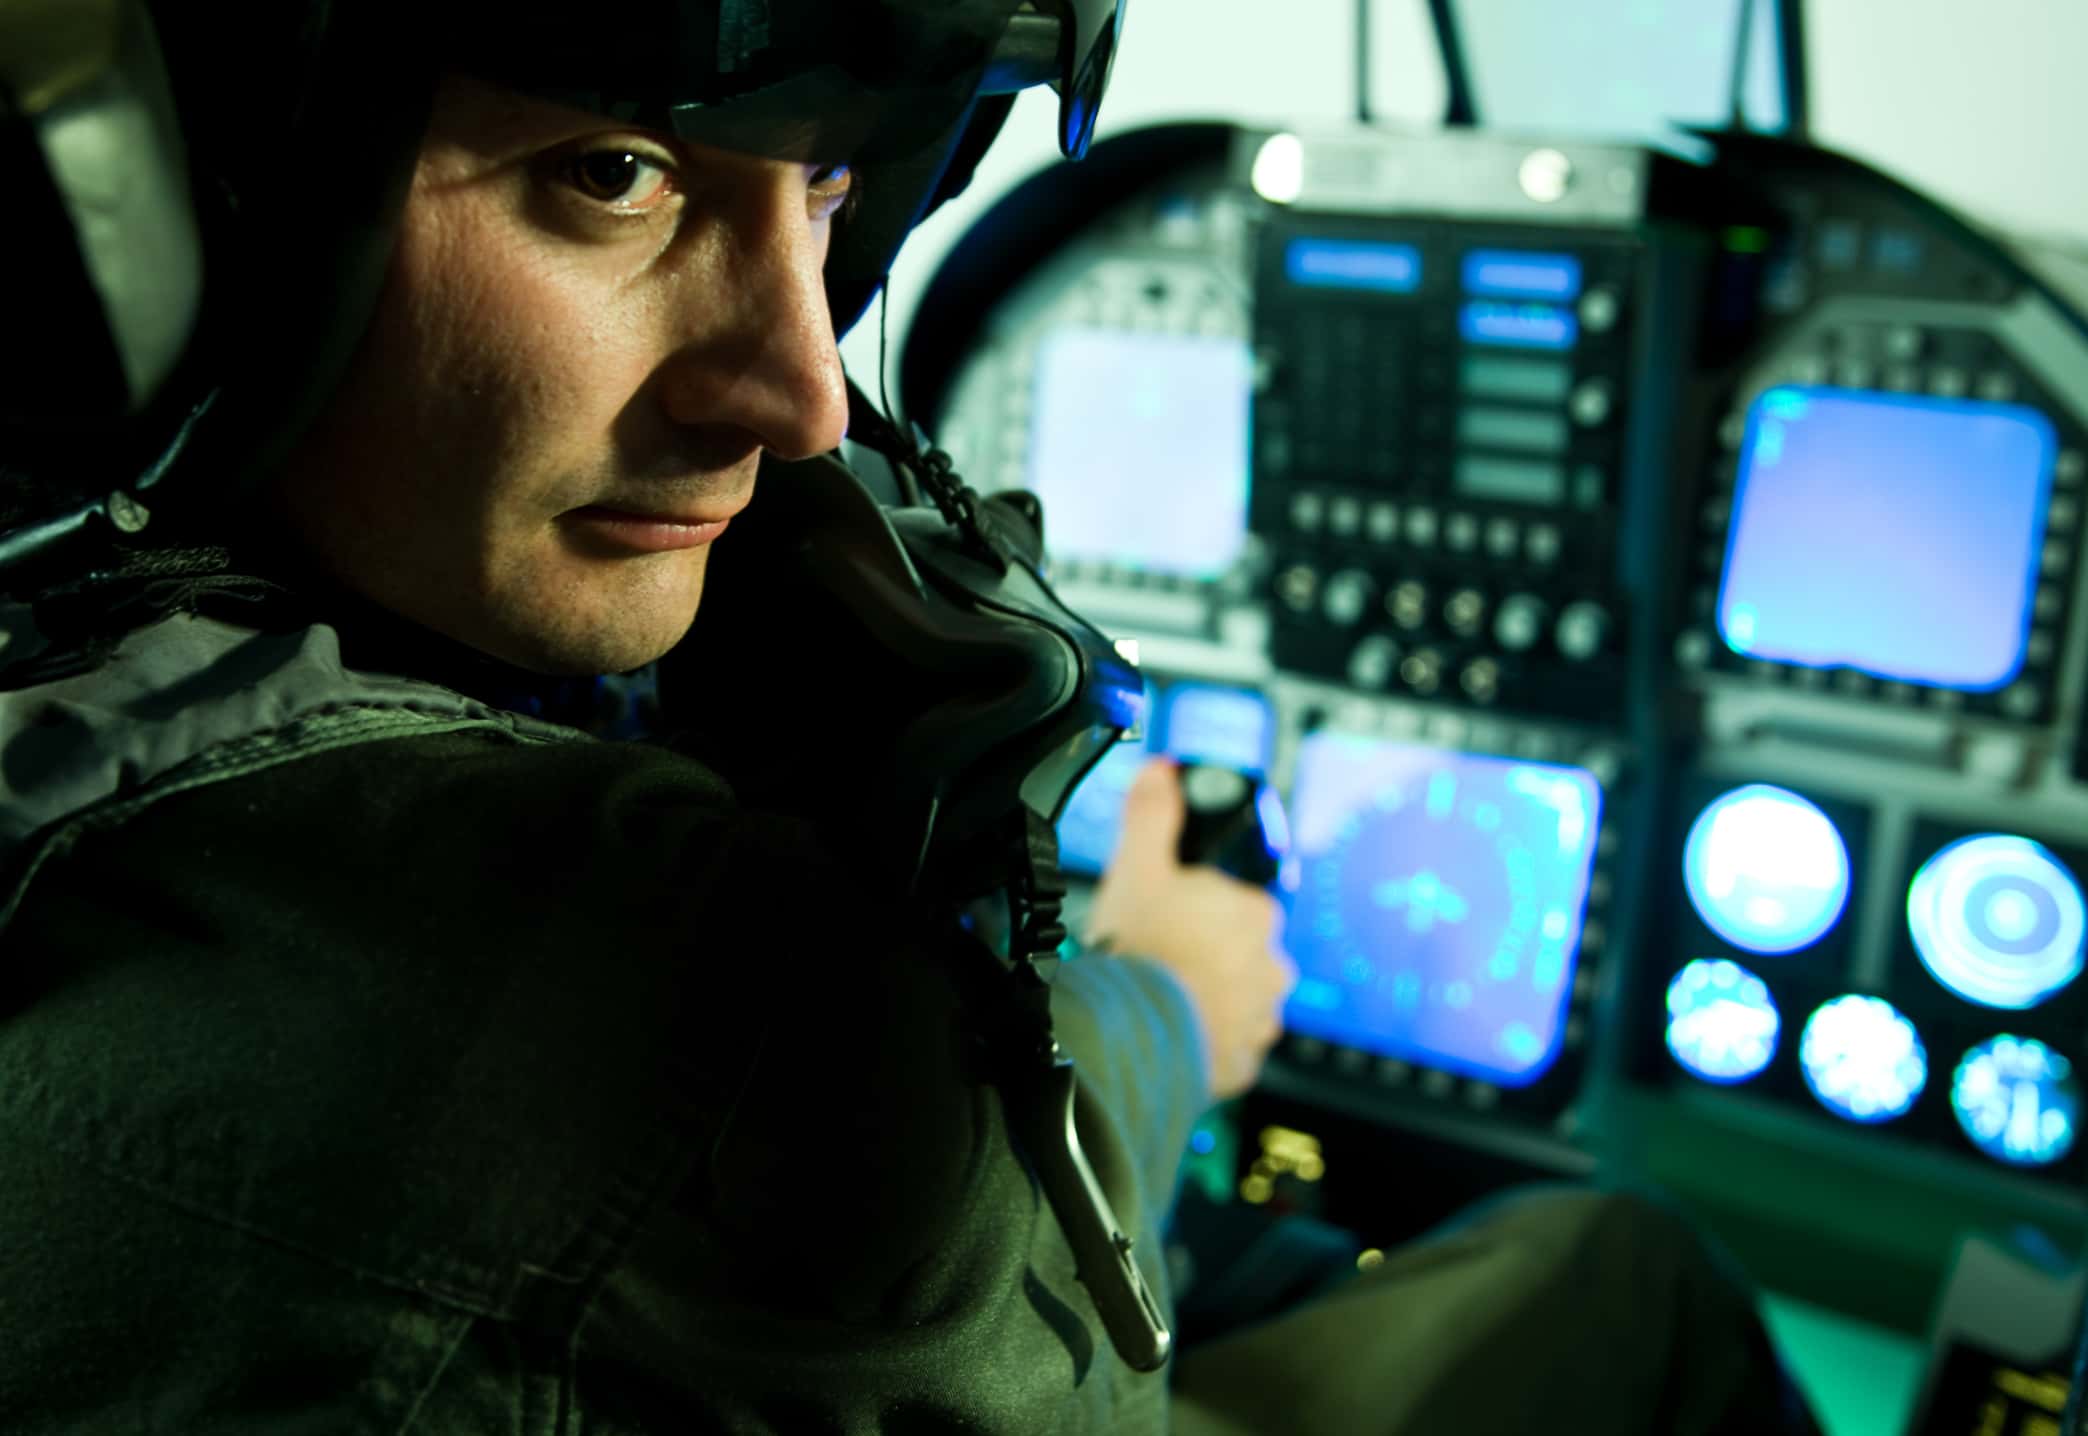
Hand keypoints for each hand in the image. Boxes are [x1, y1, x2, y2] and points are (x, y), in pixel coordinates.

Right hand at [1083, 758, 1296, 1101]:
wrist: (1135, 1033)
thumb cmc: (1142, 949)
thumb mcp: (1138, 865)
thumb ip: (1152, 815)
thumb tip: (1161, 771)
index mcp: (1254, 916)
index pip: (1236, 904)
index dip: (1198, 909)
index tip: (1167, 920)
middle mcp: (1270, 968)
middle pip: (1238, 954)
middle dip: (1205, 957)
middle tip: (1157, 961)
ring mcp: (1258, 1020)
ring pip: (1234, 1002)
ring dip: (1204, 1002)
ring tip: (1159, 1001)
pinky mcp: (1241, 1064)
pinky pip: (1223, 1048)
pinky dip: (1200, 1043)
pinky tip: (1167, 1034)